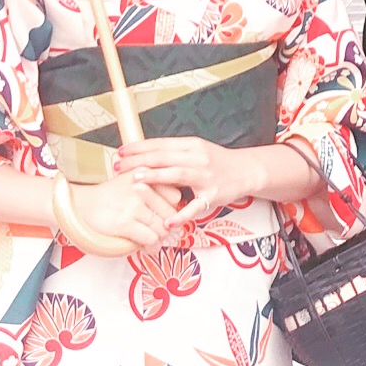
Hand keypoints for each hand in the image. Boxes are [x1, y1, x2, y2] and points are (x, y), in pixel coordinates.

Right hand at [72, 172, 184, 250]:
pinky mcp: (124, 222)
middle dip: (167, 227)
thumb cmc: (110, 196)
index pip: (175, 196)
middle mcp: (141, 186)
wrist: (80, 205)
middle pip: (170, 213)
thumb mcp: (133, 180)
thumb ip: (155, 186)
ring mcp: (133, 204)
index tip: (164, 216)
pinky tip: (147, 248)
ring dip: (160, 240)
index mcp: (146, 173)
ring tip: (153, 242)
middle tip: (159, 234)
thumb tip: (180, 204)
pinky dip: (152, 247)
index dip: (171, 209)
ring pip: (162, 228)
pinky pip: (150, 239)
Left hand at [112, 137, 262, 224]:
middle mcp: (198, 158)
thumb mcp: (196, 150)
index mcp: (191, 145)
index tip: (120, 151)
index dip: (139, 147)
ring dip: (156, 177)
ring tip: (136, 180)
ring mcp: (206, 176)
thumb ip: (173, 153)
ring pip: (178, 175)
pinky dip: (181, 214)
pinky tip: (167, 221)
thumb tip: (144, 154)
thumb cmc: (216, 161)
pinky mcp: (213, 194)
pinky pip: (195, 206)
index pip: (161, 144)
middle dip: (139, 161)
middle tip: (118, 166)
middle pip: (165, 157)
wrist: (246, 170)